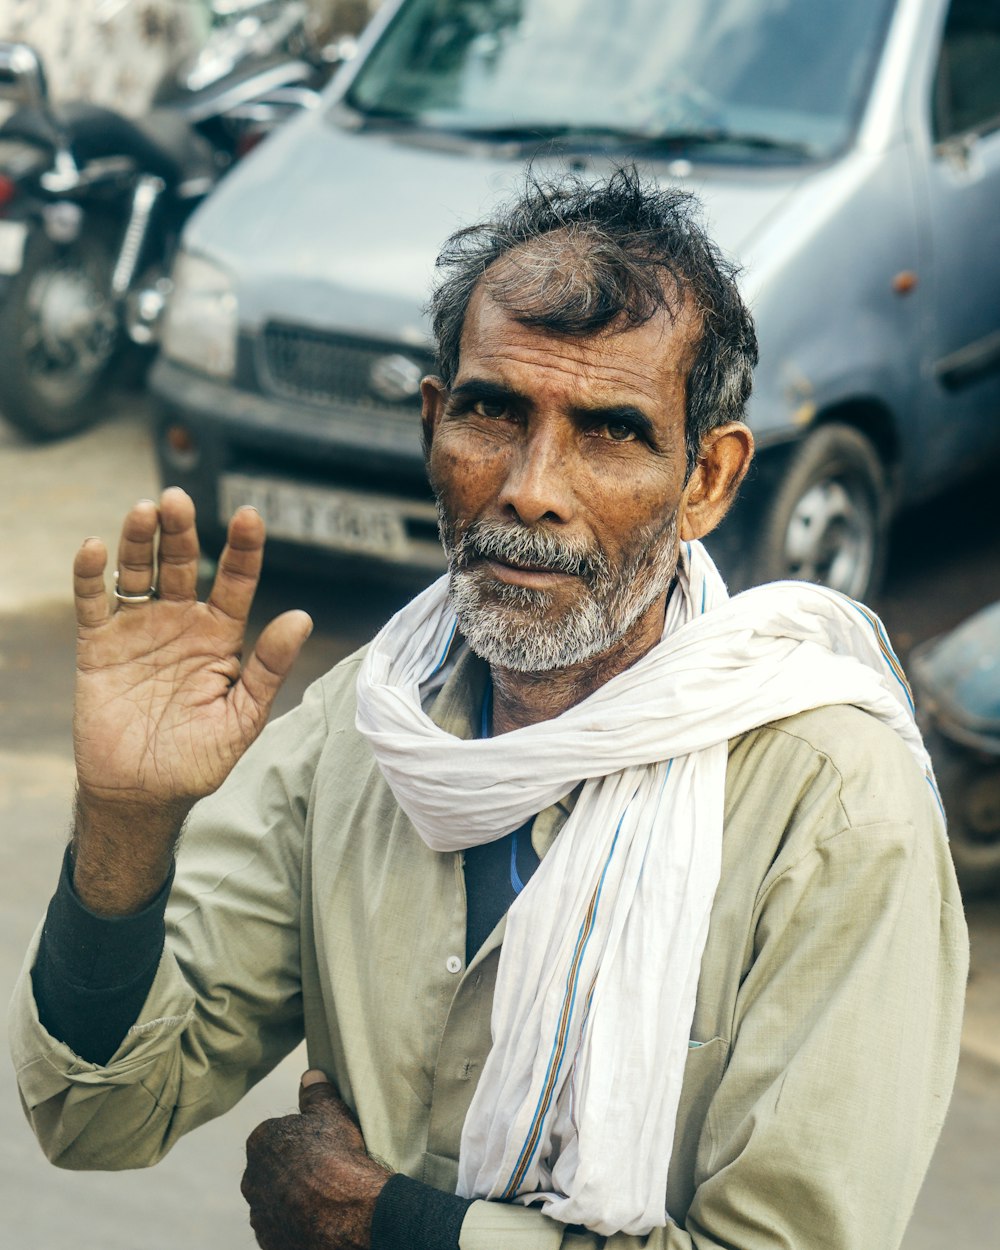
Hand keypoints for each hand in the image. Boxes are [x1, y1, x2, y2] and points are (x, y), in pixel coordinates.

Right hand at [71, 487, 311, 912]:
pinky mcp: (99, 645)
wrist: (142, 793)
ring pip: (139, 572)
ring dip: (139, 540)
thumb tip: (302, 617)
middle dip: (181, 531)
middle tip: (177, 500)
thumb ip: (269, 667)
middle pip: (183, 564)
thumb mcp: (243, 716)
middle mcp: (180, 623)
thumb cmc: (199, 759)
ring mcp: (139, 630)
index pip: (236, 581)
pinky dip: (91, 575)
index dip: (243, 549)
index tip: (249, 516)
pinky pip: (93, 602)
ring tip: (143, 512)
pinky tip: (96, 549)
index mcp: (220, 637)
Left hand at [242, 1071, 391, 1249]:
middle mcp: (252, 1179)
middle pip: (272, 1169)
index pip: (277, 1135)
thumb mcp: (332, 1113)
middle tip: (323, 1172)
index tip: (322, 1146)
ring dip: (290, 1198)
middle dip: (290, 1169)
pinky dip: (294, 1223)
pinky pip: (280, 1227)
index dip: (302, 1140)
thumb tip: (310, 1074)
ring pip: (274, 1200)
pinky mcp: (270, 1243)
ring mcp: (260, 1214)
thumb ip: (316, 1092)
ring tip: (324, 1198)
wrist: (349, 1216)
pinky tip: (319, 1218)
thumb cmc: (340, 1157)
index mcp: (261, 1142)